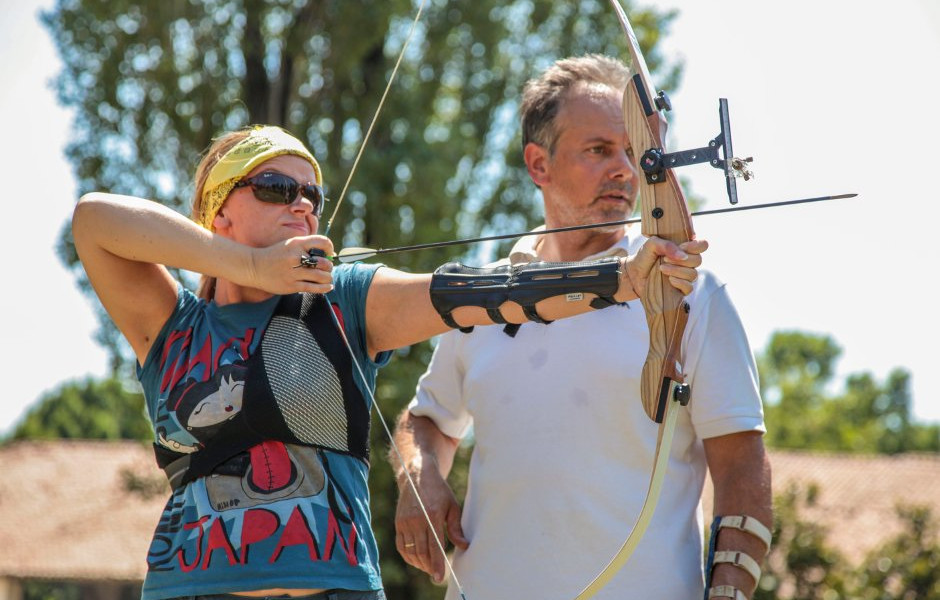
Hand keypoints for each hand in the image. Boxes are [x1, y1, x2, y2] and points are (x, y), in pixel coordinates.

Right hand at [245, 235, 334, 294]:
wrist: (254, 267)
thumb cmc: (275, 255)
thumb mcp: (290, 244)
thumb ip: (306, 247)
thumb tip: (328, 254)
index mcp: (297, 243)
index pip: (322, 242)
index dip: (330, 248)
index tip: (329, 254)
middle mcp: (296, 256)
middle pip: (324, 262)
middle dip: (329, 266)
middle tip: (327, 268)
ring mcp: (293, 272)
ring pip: (321, 276)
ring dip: (328, 278)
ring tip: (327, 278)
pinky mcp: (291, 285)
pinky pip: (313, 288)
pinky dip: (324, 288)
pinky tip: (328, 287)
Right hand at [395, 466, 468, 582]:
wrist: (418, 475)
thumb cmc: (439, 491)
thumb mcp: (452, 506)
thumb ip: (456, 528)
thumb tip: (464, 546)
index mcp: (433, 515)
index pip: (434, 546)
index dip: (436, 563)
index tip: (439, 576)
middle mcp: (416, 519)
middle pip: (421, 551)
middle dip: (429, 566)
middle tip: (435, 574)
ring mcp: (405, 521)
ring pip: (411, 551)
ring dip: (419, 563)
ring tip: (428, 567)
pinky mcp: (398, 522)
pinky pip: (401, 546)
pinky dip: (408, 556)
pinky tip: (416, 560)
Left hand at [618, 237, 707, 300]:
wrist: (633, 275)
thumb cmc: (644, 257)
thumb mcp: (652, 244)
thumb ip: (667, 245)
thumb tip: (682, 255)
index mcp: (684, 249)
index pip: (702, 245)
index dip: (696, 246)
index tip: (683, 246)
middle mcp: (687, 262)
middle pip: (698, 260)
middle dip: (682, 260)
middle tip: (664, 259)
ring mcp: (684, 276)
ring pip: (693, 274)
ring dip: (677, 270)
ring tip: (662, 268)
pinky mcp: (680, 290)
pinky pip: (689, 288)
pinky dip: (680, 283)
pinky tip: (669, 279)